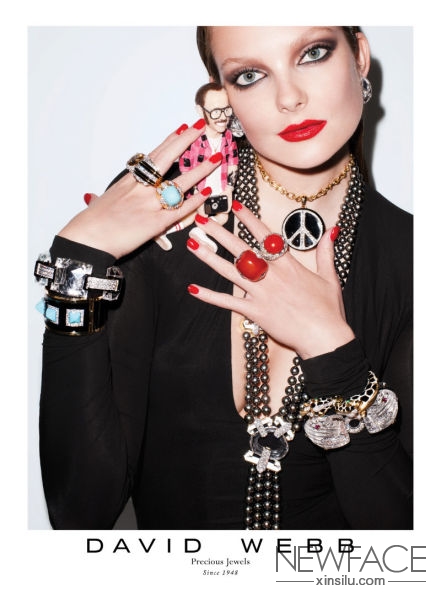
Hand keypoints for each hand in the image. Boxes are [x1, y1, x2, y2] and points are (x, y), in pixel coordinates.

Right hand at [58, 120, 221, 258]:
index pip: (154, 155)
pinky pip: (181, 210)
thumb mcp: (100, 202)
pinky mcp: (156, 223)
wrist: (87, 239)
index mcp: (129, 181)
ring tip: (215, 158)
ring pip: (180, 182)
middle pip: (168, 158)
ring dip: (200, 170)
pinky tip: (207, 193)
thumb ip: (105, 197)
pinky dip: (195, 201)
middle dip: (186, 141)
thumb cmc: (92, 223)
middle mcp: (141, 188)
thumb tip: (93, 198)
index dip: (170, 141)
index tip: (182, 128)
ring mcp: (150, 204)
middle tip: (200, 127)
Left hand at [186, 202, 354, 358]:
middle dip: (219, 232)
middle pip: (240, 248)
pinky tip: (193, 288)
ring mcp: (261, 293)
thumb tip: (332, 229)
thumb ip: (325, 252)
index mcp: (289, 265)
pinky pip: (228, 302)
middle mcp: (272, 275)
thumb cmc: (329, 309)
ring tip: (191, 243)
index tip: (234, 205)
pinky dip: (210, 296)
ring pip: (229, 271)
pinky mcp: (255, 312)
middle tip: (202, 218)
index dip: (248, 218)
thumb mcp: (330, 277)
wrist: (325, 337)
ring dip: (208, 256)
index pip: (264, 235)